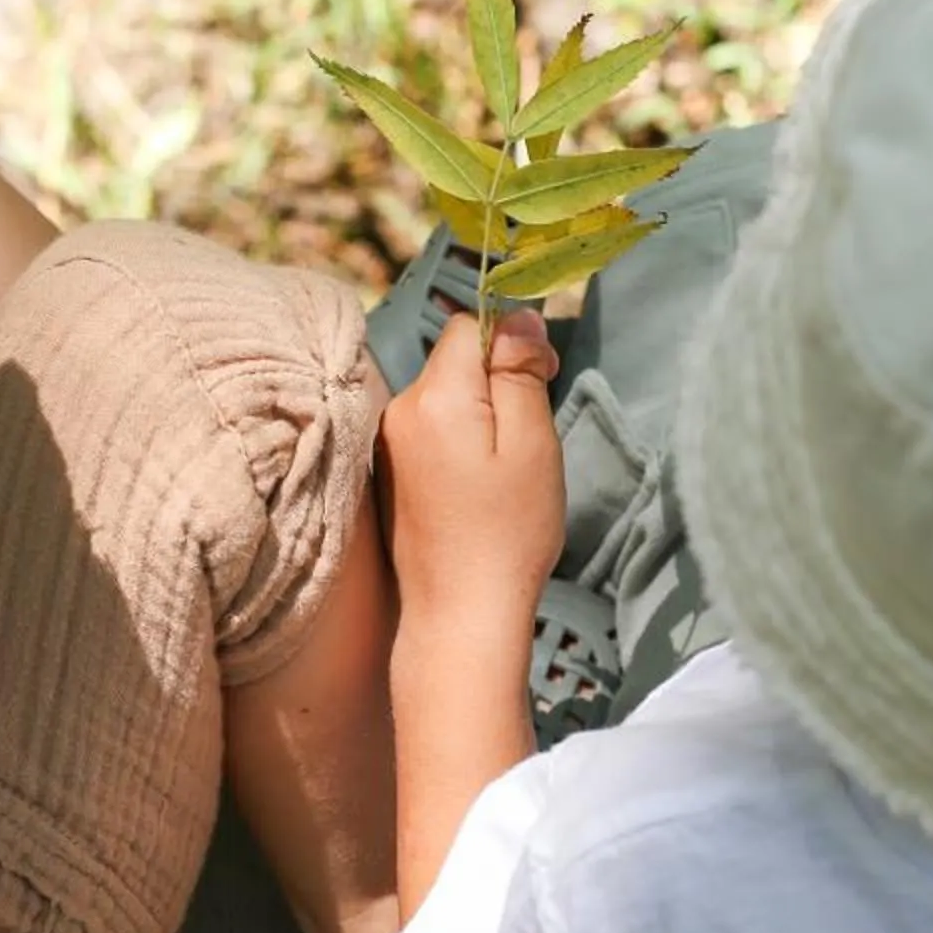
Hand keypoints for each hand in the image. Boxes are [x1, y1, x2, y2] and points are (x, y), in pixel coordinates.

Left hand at [379, 307, 563, 621]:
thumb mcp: (531, 443)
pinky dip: (460, 442)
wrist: (459, 615)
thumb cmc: (506, 532)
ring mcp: (389, 444)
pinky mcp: (390, 473)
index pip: (468, 326)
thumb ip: (519, 372)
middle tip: (529, 435)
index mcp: (436, 396)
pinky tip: (478, 487)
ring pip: (445, 397)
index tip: (543, 377)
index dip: (511, 339)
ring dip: (480, 414)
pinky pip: (432, 430)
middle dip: (496, 380)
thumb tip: (517, 318)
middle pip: (454, 361)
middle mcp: (400, 410)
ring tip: (504, 469)